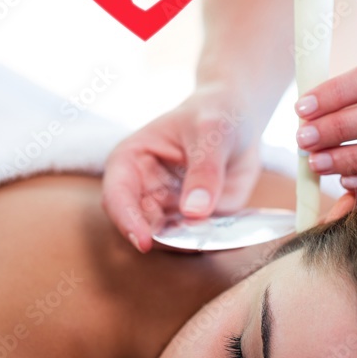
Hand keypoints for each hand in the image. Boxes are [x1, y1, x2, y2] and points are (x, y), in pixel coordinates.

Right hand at [102, 84, 260, 251]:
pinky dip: (215, 243)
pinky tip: (234, 234)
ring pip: (173, 241)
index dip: (127, 221)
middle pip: (144, 227)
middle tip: (196, 238)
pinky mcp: (195, 221)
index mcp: (130, 162)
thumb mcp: (212, 132)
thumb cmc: (214, 114)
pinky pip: (201, 241)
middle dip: (168, 239)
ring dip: (192, 243)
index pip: (117, 197)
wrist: (239, 119)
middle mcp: (144, 191)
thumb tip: (194, 211)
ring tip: (219, 230)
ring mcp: (170, 209)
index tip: (144, 242)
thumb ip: (204, 170)